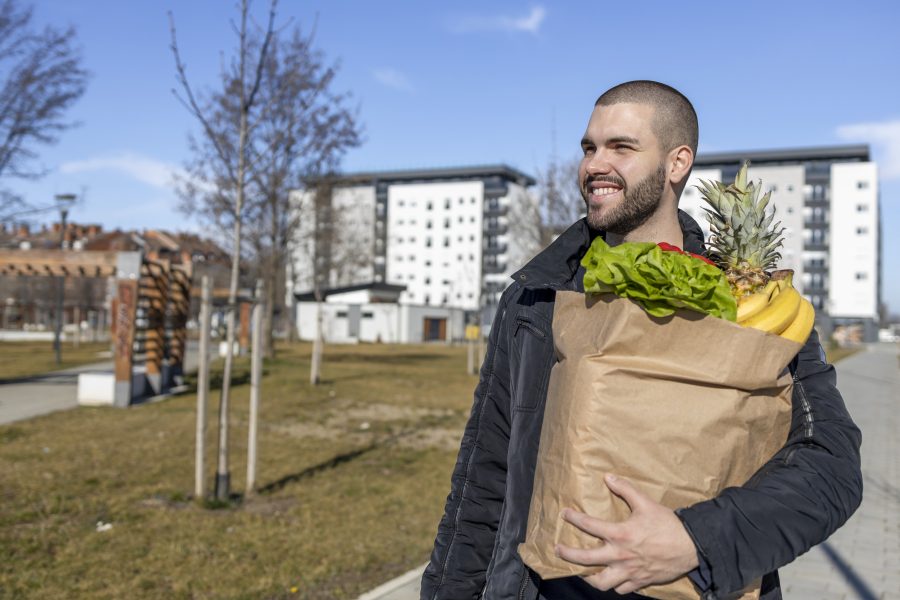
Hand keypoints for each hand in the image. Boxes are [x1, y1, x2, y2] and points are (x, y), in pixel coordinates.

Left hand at [555, 474, 699, 594]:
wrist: (691, 546)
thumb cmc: (667, 524)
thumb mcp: (646, 503)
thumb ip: (625, 489)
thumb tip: (608, 477)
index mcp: (620, 534)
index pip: (589, 525)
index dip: (574, 518)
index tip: (564, 514)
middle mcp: (620, 555)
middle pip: (586, 559)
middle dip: (568, 554)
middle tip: (558, 550)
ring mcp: (629, 571)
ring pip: (601, 582)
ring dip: (589, 578)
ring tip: (582, 572)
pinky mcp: (640, 582)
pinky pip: (621, 589)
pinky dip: (613, 585)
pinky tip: (610, 579)